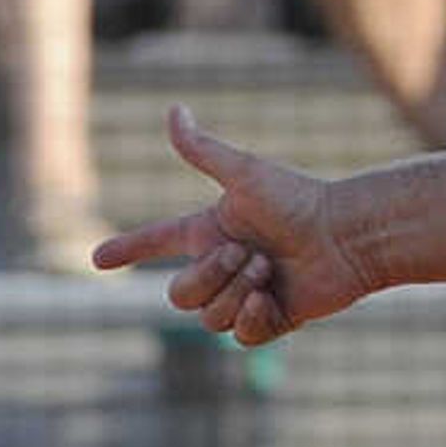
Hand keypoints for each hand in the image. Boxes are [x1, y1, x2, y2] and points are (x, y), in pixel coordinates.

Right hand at [93, 107, 378, 344]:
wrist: (347, 237)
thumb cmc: (299, 200)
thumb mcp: (245, 175)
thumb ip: (202, 151)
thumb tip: (174, 111)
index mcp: (210, 233)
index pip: (157, 241)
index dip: (128, 249)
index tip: (98, 259)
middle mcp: (222, 266)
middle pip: (179, 295)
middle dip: (210, 275)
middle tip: (250, 253)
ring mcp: (242, 296)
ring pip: (207, 318)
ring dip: (237, 291)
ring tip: (269, 271)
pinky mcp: (268, 322)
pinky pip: (237, 336)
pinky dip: (253, 317)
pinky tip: (274, 298)